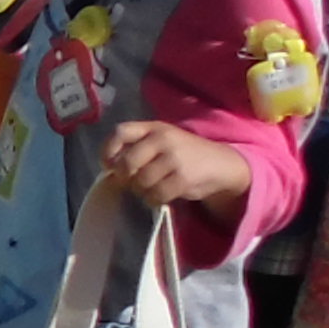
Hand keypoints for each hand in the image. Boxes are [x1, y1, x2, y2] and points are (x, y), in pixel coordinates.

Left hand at [98, 121, 253, 214]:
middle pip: (127, 163)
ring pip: (140, 182)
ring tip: (151, 188)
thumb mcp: (161, 141)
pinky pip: (155, 195)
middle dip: (125, 178)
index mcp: (154, 128)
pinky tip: (161, 196)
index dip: (108, 150)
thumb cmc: (183, 154)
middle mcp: (163, 139)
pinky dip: (154, 200)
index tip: (108, 165)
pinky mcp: (183, 178)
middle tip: (132, 182)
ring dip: (141, 191)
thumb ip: (137, 148)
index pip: (121, 132)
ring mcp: (174, 158)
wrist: (220, 164)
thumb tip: (110, 170)